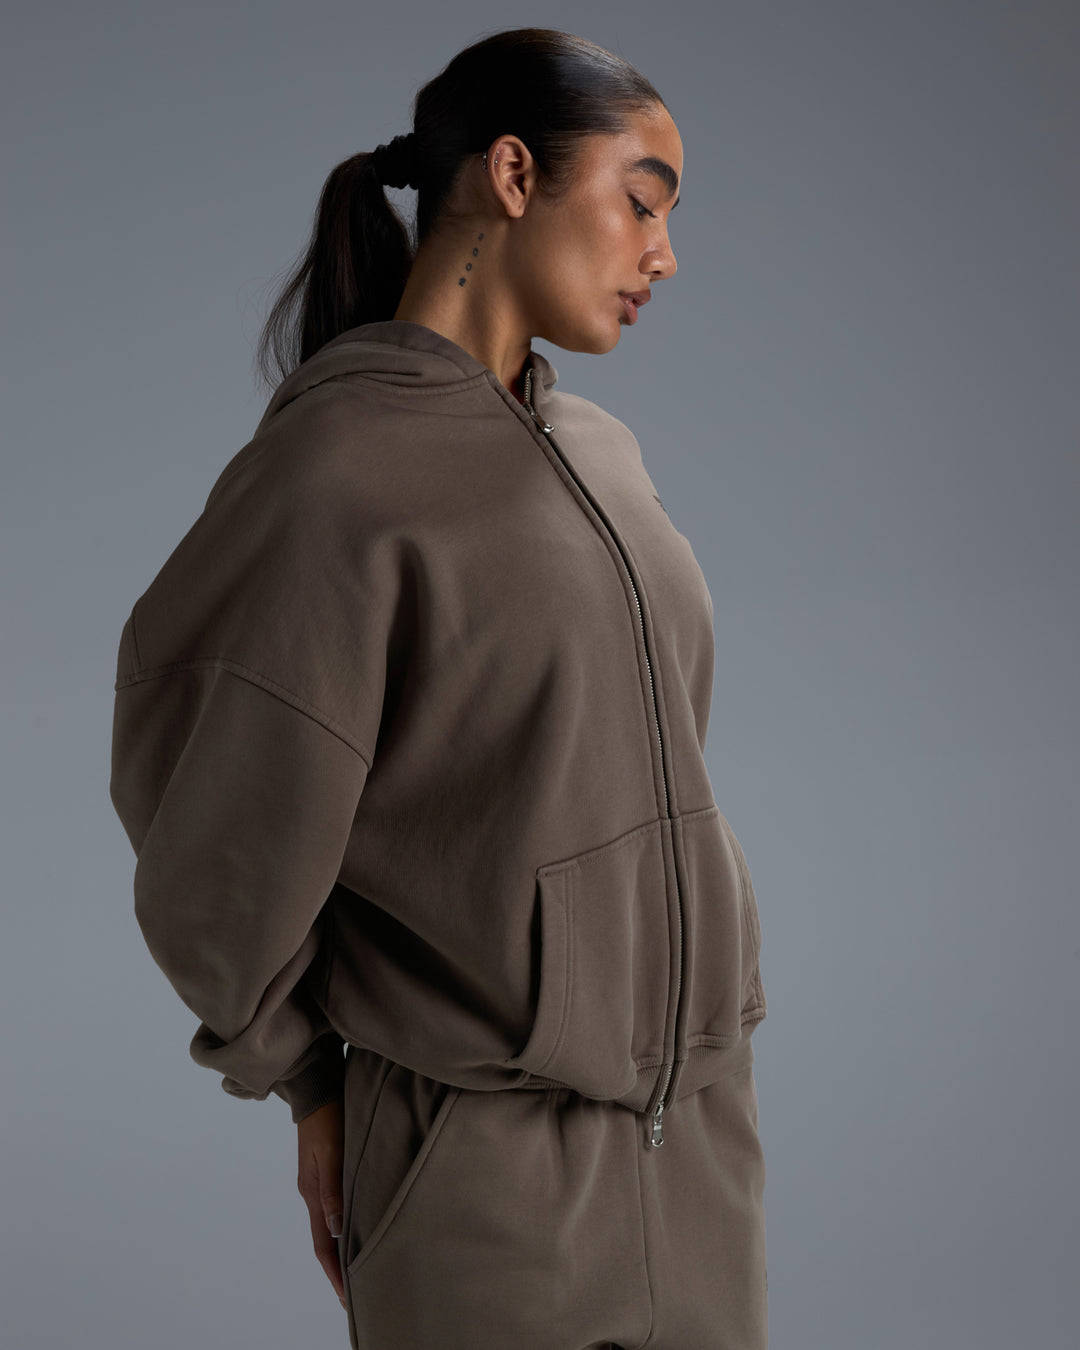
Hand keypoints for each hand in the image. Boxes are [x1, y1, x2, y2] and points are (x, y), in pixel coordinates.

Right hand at [296, 1097, 346, 1305]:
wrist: (317, 1091)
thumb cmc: (327, 1118)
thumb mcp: (331, 1153)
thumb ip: (333, 1190)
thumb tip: (338, 1229)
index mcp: (313, 1194)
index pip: (324, 1244)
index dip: (334, 1273)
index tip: (346, 1299)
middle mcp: (313, 1194)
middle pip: (325, 1242)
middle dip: (337, 1270)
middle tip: (353, 1295)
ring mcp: (317, 1185)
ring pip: (329, 1227)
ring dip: (340, 1250)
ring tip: (356, 1270)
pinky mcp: (324, 1174)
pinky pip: (332, 1210)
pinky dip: (342, 1228)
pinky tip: (353, 1231)